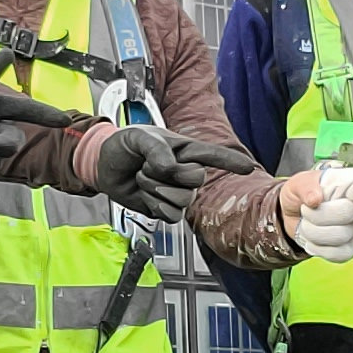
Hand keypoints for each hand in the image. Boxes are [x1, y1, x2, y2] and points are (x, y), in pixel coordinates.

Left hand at [88, 125, 258, 227]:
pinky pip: (170, 215)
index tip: (249, 167)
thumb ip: (156, 148)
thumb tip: (171, 167)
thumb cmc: (124, 146)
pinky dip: (154, 204)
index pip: (213, 155)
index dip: (232, 161)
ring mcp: (177, 192)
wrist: (104, 166)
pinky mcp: (165, 209)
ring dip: (155, 188)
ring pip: (183, 200)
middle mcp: (185, 171)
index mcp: (185, 150)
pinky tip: (145, 195)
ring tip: (142, 177)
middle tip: (147, 166)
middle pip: (196, 180)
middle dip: (168, 174)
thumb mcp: (138, 137)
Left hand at [289, 164, 352, 261]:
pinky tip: (312, 239)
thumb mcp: (300, 183)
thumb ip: (306, 187)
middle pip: (345, 214)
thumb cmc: (304, 194)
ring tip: (307, 223)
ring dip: (312, 231)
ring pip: (338, 237)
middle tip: (306, 209)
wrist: (296, 214)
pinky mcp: (350, 249)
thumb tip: (316, 200)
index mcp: (352, 184)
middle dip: (317, 214)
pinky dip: (316, 248)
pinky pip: (336, 254)